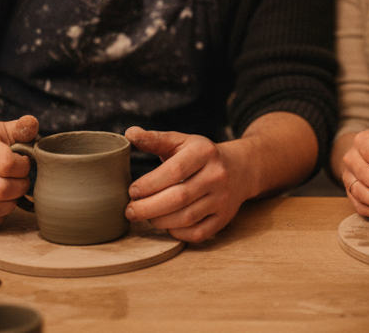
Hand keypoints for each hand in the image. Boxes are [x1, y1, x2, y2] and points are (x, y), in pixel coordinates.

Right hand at [0, 115, 38, 229]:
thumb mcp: (8, 130)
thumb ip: (24, 127)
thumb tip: (32, 124)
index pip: (6, 165)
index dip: (23, 168)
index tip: (24, 164)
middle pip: (0, 190)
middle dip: (20, 188)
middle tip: (22, 181)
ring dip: (10, 205)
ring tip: (13, 193)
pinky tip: (2, 204)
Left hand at [123, 127, 249, 243]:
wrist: (239, 168)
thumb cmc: (201, 155)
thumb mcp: (181, 141)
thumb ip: (155, 139)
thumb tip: (129, 134)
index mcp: (204, 152)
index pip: (174, 171)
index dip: (149, 184)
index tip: (132, 191)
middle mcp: (216, 175)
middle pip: (179, 198)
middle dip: (148, 208)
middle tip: (130, 211)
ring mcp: (222, 198)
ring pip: (186, 218)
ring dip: (159, 221)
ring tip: (146, 216)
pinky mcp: (224, 218)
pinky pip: (198, 233)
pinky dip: (178, 233)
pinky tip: (166, 225)